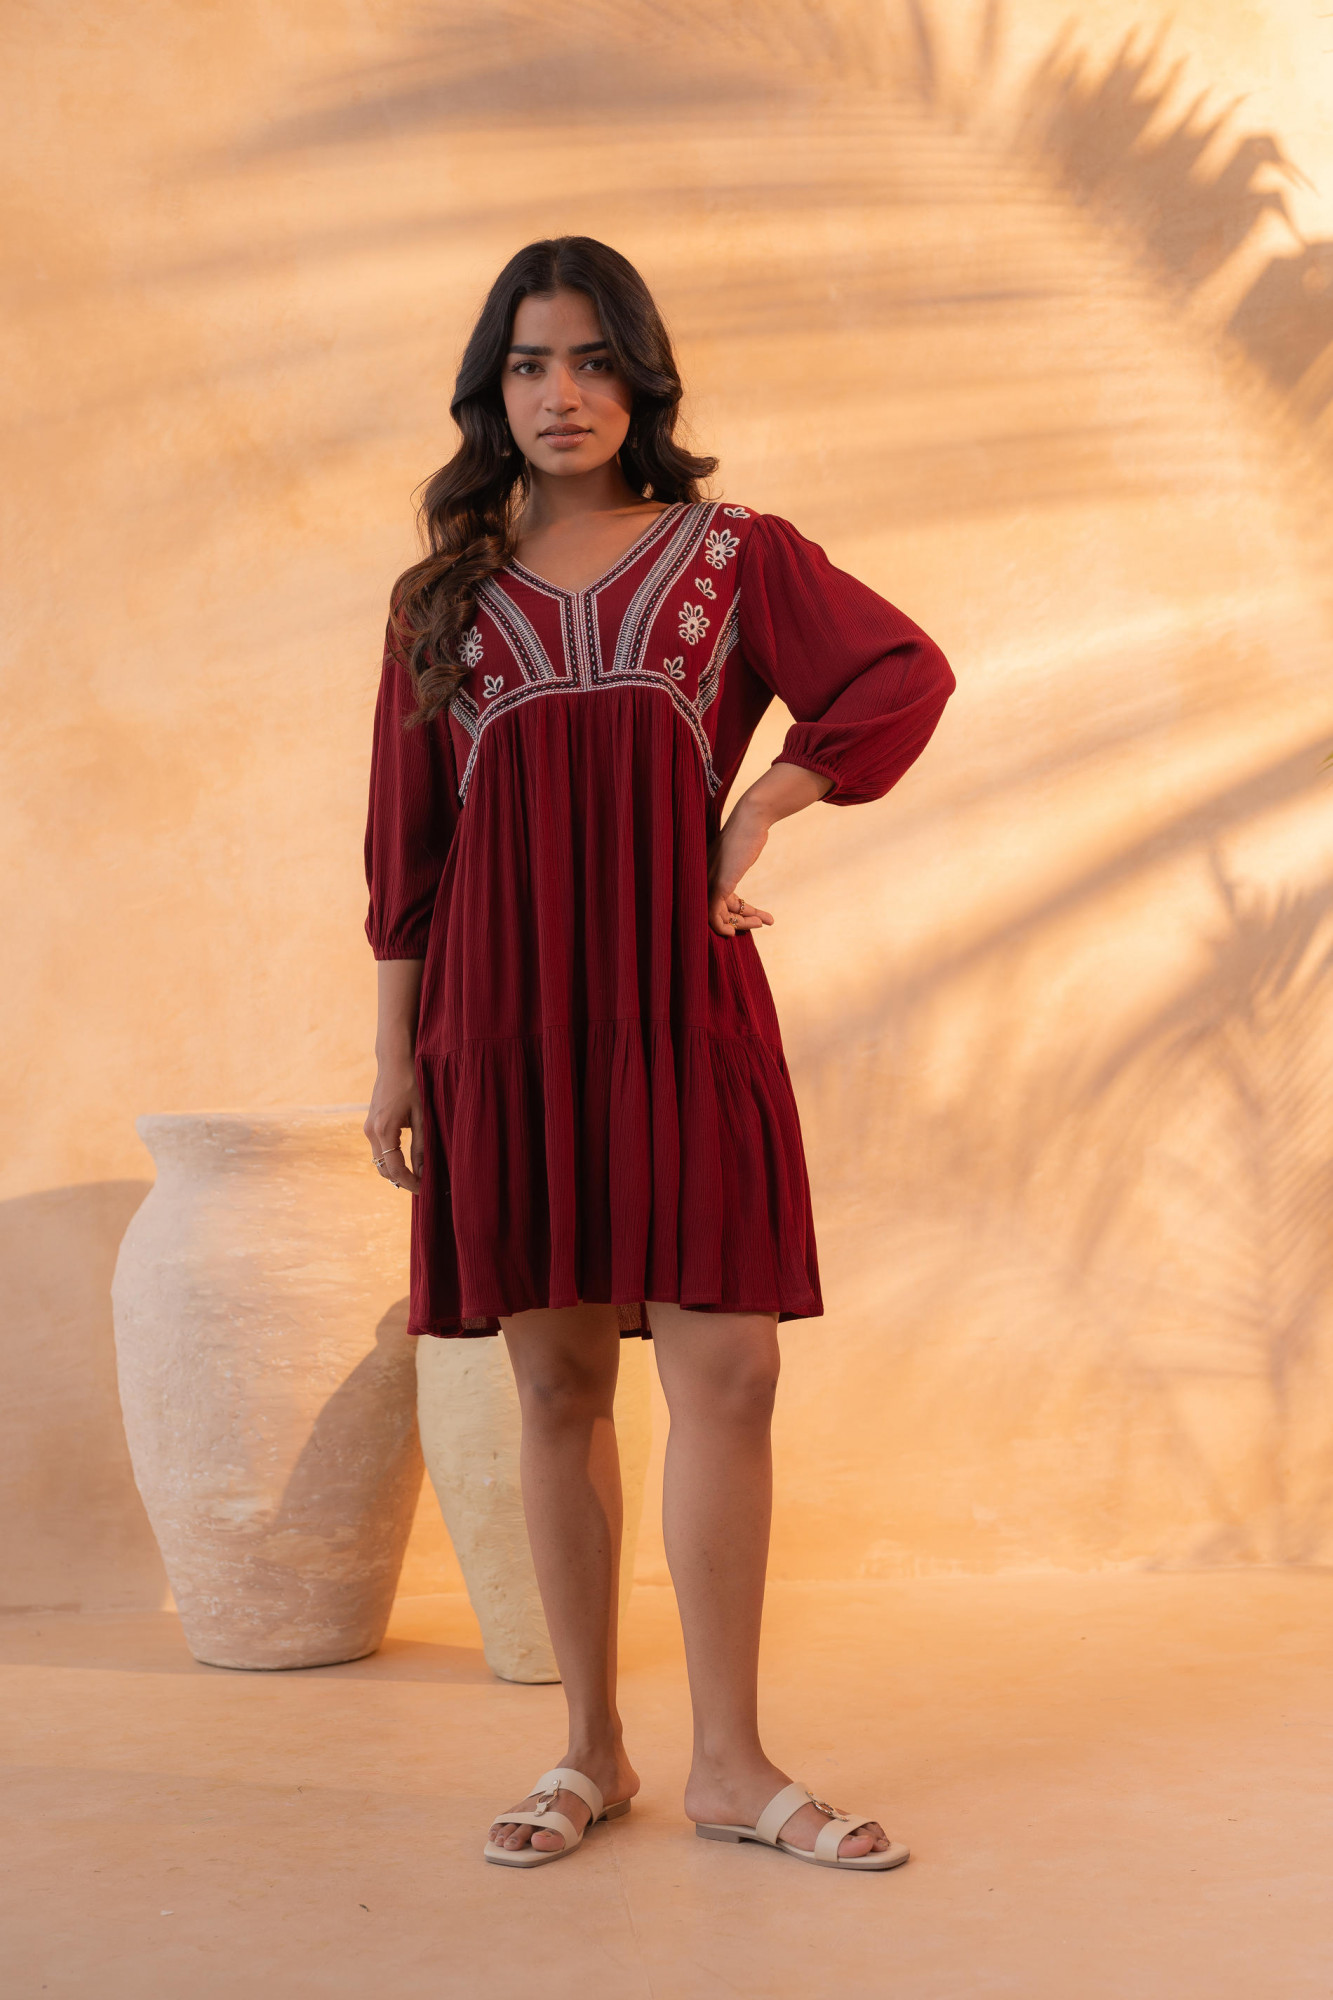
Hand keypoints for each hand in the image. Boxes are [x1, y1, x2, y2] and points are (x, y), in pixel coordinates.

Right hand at [364, 1057, 423, 1192]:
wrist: (394, 1063)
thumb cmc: (411, 1085)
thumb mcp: (421, 1116)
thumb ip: (421, 1145)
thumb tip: (423, 1171)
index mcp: (384, 1130)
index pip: (394, 1168)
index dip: (409, 1182)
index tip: (423, 1190)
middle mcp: (371, 1132)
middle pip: (383, 1169)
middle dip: (401, 1180)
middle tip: (423, 1185)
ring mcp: (368, 1128)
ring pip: (379, 1161)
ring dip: (395, 1170)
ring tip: (418, 1174)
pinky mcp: (370, 1125)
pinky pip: (379, 1149)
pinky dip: (391, 1159)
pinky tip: (408, 1159)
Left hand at [708, 803, 774, 937]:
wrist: (751, 821)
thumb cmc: (746, 836)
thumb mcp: (736, 859)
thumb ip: (731, 870)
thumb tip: (736, 874)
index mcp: (703, 876)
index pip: (715, 903)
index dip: (732, 914)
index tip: (751, 917)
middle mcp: (701, 880)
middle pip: (716, 912)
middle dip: (741, 921)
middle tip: (760, 923)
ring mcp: (708, 883)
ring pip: (718, 916)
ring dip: (743, 923)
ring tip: (764, 922)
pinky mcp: (717, 885)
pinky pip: (715, 915)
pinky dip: (728, 926)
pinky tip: (749, 926)